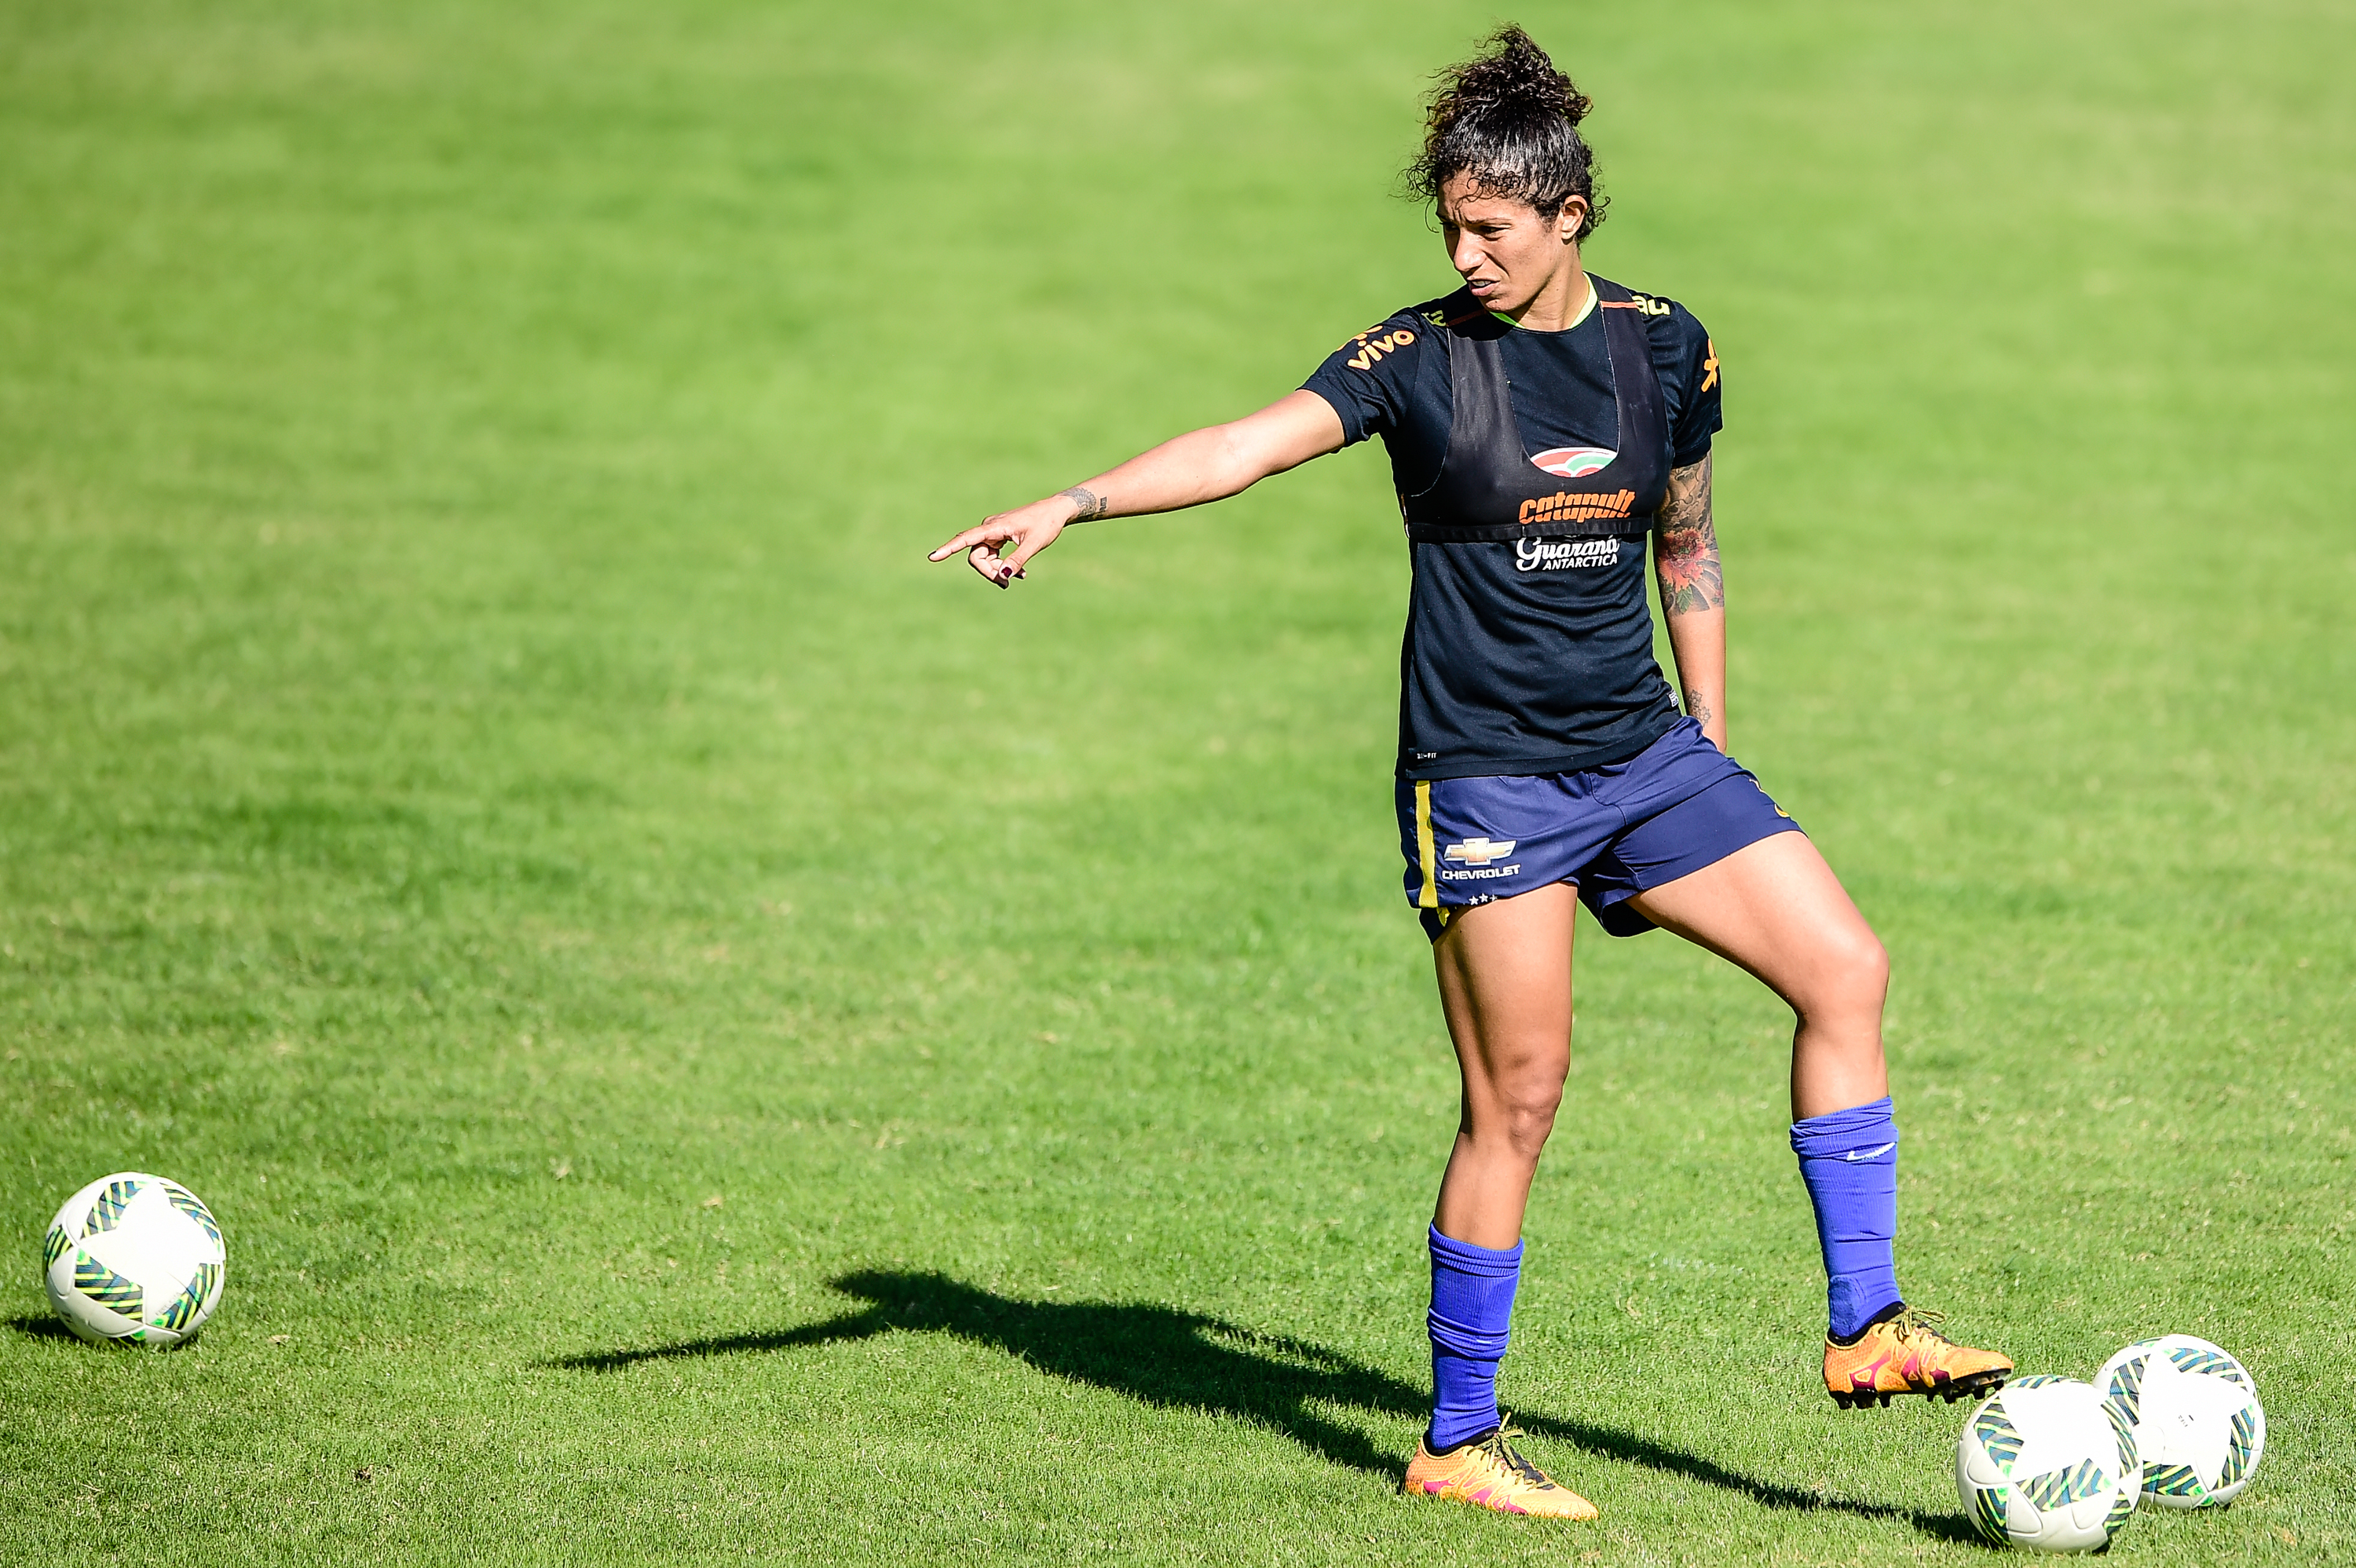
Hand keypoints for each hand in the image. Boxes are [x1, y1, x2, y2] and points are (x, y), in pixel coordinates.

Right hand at [928, 496, 1075, 588]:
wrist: (1056, 511)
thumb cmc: (1046, 523)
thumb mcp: (1034, 544)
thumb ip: (1017, 560)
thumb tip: (1003, 576)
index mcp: (994, 527)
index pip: (966, 539)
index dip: (949, 548)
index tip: (933, 557)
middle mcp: (989, 528)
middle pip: (976, 556)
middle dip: (989, 572)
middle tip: (1008, 584)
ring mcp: (993, 533)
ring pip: (985, 559)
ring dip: (998, 571)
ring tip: (1021, 578)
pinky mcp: (999, 537)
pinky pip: (993, 556)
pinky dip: (1003, 566)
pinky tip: (1020, 574)